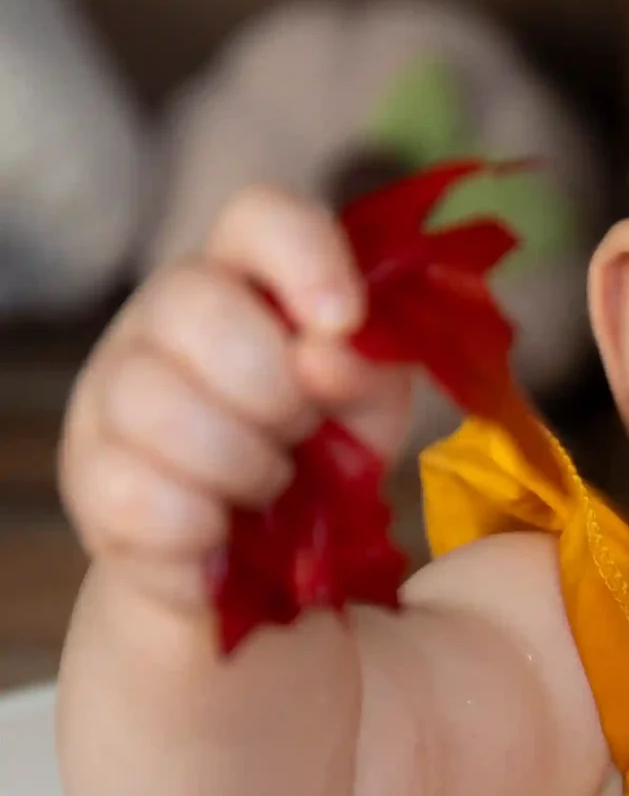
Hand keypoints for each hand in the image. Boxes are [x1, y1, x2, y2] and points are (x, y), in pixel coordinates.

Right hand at [60, 184, 412, 619]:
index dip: (305, 256)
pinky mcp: (89, 476)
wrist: (268, 580)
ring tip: (268, 491)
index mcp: (249, 281)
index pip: (259, 216)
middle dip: (269, 385)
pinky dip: (197, 526)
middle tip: (299, 433)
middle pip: (192, 301)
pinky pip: (134, 491)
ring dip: (240, 463)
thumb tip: (330, 350)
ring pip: (154, 400)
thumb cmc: (324, 467)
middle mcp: (167, 317)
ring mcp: (114, 391)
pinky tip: (222, 535)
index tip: (343, 321)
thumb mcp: (370, 410)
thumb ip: (370, 366)